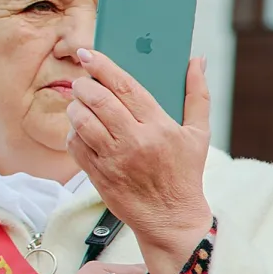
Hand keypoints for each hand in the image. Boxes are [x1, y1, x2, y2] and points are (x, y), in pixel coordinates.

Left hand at [66, 49, 214, 273]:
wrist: (171, 219)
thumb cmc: (185, 174)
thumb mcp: (199, 135)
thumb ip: (197, 95)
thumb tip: (198, 61)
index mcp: (160, 127)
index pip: (125, 86)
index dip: (103, 66)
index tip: (88, 54)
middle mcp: (135, 142)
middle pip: (97, 99)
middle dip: (84, 85)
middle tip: (83, 81)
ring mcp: (114, 159)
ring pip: (81, 119)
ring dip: (75, 106)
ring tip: (81, 104)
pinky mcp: (98, 175)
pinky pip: (74, 144)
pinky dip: (73, 132)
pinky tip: (82, 130)